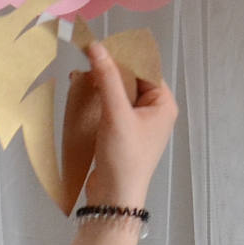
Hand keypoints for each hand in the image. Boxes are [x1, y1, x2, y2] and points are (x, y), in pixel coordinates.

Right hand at [77, 42, 175, 209]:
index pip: (145, 68)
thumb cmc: (124, 158)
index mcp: (163, 104)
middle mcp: (154, 111)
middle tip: (85, 62)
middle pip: (130, 79)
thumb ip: (107, 78)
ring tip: (79, 78)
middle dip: (107, 71)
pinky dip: (97, 100)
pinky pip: (111, 107)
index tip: (99, 48)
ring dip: (100, 85)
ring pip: (118, 92)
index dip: (122, 57)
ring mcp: (138, 122)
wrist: (114, 197)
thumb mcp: (116, 114)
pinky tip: (80, 94)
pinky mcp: (123, 132)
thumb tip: (96, 47)